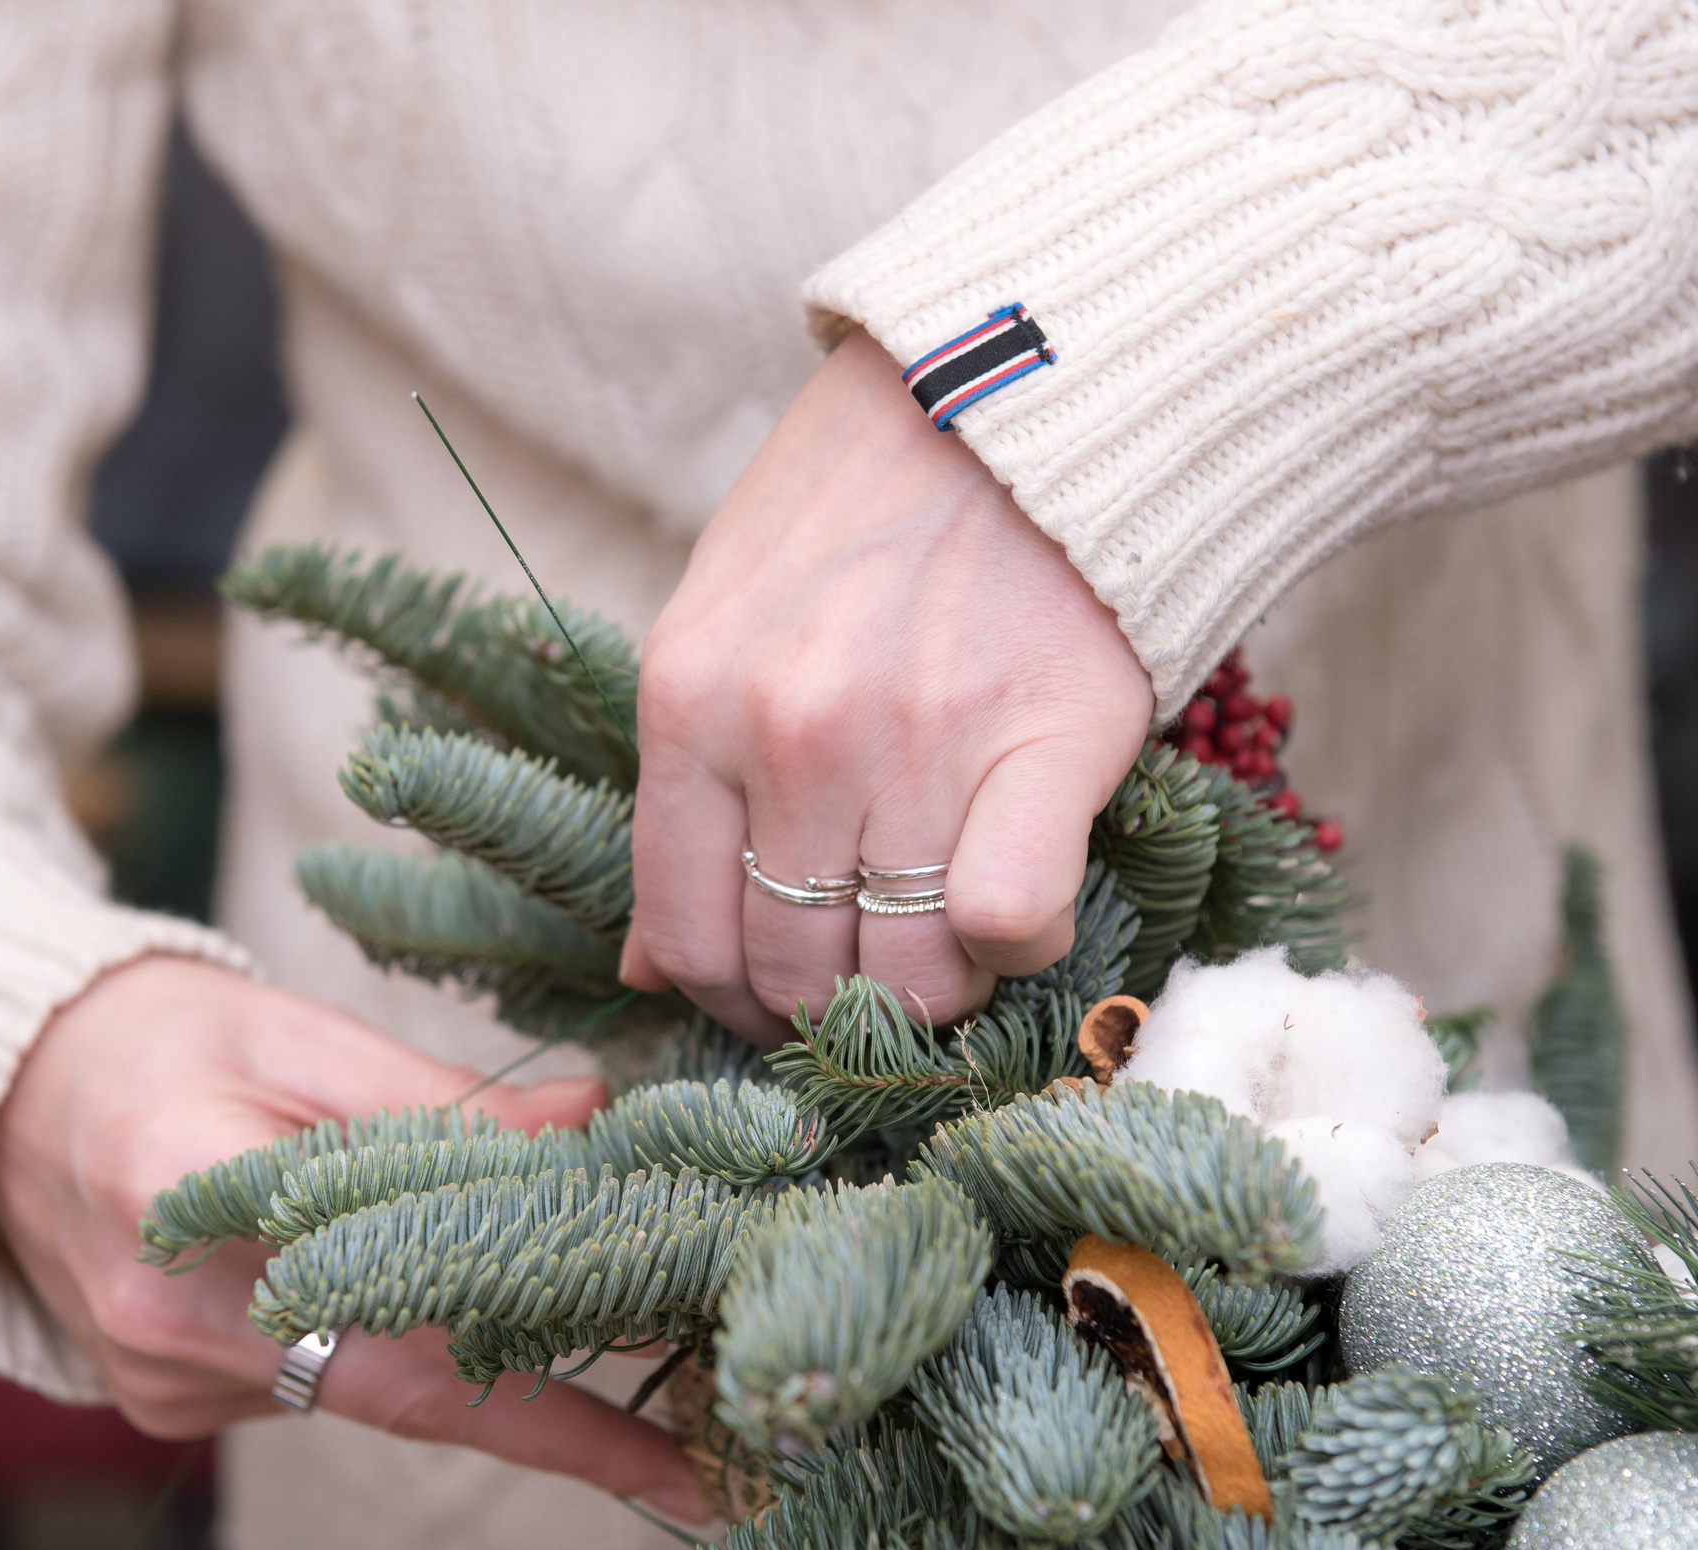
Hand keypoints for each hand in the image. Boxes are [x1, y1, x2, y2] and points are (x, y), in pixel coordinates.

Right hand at [0, 956, 712, 1522]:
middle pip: (403, 1388)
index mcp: (193, 1192)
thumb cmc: (161, 1035)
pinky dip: (381, 1343)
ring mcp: (157, 1379)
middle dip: (548, 1403)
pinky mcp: (161, 1403)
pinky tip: (407, 1288)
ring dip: (467, 1354)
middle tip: (682, 1428)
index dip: (553, 1402)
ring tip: (570, 1307)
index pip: (409, 1320)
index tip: (674, 1460)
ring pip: (364, 1391)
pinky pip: (310, 1388)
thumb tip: (599, 1121)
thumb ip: (442, 1101)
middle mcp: (167, 1315)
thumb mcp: (300, 1029)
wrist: (3, 1090)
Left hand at [624, 330, 1154, 1044]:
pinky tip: (1024, 906)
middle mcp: (789, 732)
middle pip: (795, 972)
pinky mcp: (1046, 734)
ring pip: (909, 972)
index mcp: (688, 702)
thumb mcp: (718, 623)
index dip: (732, 1007)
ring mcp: (916, 738)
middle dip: (834, 1012)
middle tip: (878, 980)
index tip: (777, 1004)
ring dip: (935, 987)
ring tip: (954, 938)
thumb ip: (682, 792)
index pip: (685, 938)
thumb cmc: (858, 509)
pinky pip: (1011, 919)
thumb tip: (650, 965)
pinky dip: (1020, 944)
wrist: (1010, 389)